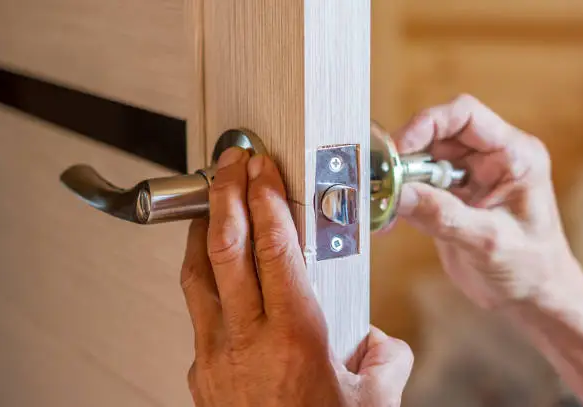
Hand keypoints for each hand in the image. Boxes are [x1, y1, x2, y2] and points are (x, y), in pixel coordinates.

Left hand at [181, 148, 412, 406]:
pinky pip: (197, 311)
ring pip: (198, 275)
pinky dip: (203, 277)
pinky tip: (215, 268)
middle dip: (225, 195)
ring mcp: (214, 357)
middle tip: (228, 163)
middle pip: (226, 249)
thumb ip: (385, 359)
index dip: (266, 200)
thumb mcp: (374, 402)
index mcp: (295, 338)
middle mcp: (247, 341)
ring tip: (212, 201)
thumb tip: (378, 343)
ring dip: (203, 230)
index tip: (261, 168)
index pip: (274, 249)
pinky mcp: (200, 373)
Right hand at [394, 94, 577, 309]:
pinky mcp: (449, 199)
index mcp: (514, 155)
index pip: (465, 115)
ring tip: (382, 200)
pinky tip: (386, 217)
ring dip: (398, 179)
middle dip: (406, 156)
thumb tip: (398, 193)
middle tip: (383, 179)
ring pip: (421, 161)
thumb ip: (443, 215)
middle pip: (436, 136)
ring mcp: (467, 179)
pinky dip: (398, 199)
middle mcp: (489, 160)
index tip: (399, 149)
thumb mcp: (488, 241)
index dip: (427, 124)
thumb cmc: (530, 269)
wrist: (531, 299)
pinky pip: (416, 187)